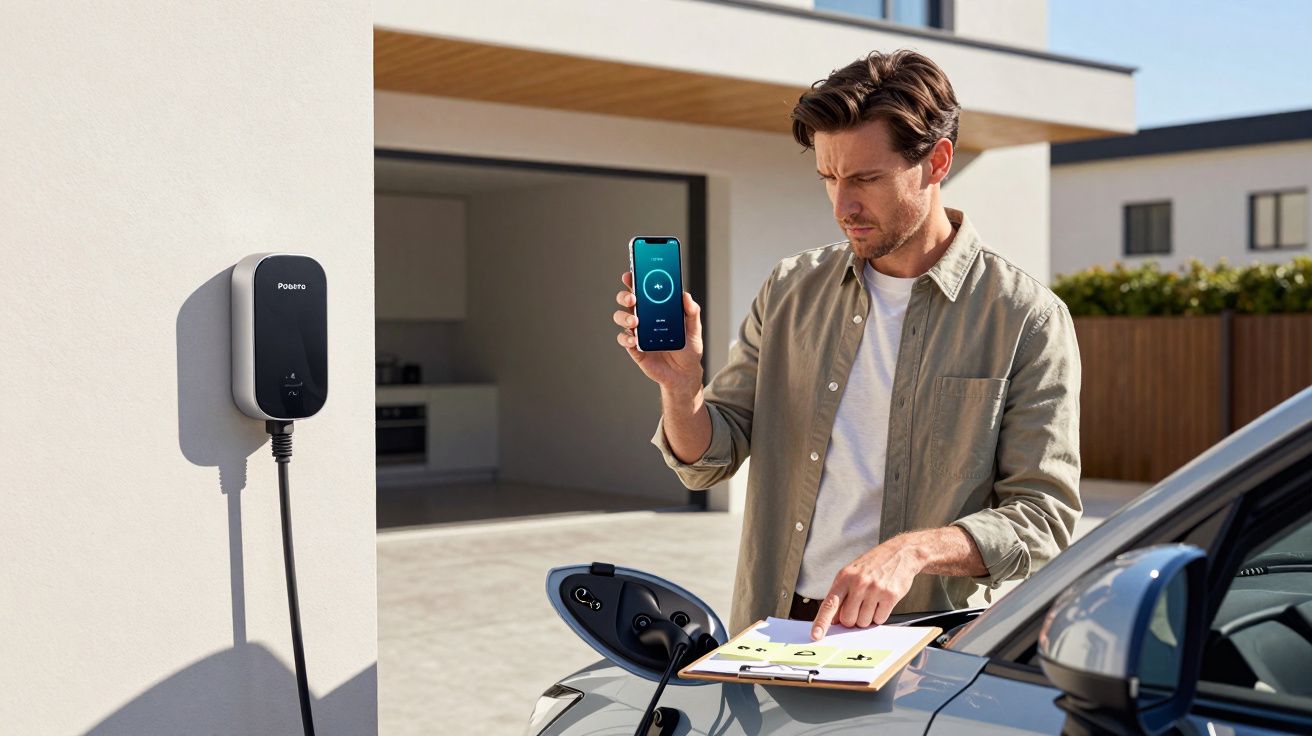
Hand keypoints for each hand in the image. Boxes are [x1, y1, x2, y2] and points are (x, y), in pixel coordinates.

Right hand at [613, 271, 704, 392]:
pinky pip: (624, 340)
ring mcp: (637, 332)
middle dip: (625, 296)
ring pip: (621, 318)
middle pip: (626, 301)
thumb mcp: (694, 330)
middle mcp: (643, 318)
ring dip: (624, 316)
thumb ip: (692, 313)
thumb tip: (686, 296)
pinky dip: (626, 337)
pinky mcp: (635, 349)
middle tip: (633, 298)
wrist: (685, 374)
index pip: (642, 290)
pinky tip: (634, 338)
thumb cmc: (688, 349)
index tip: (631, 274)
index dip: (633, 281)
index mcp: (656, 309)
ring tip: (636, 321)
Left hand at [810, 536, 923, 639]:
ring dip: (867, 618)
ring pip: (863, 622)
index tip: (815, 635)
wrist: (900, 553)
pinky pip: (880, 619)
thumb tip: (833, 620)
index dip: (821, 622)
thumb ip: (840, 595)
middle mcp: (858, 583)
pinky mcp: (890, 595)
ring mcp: (874, 589)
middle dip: (852, 619)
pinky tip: (881, 602)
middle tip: (859, 607)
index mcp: (844, 577)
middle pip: (847, 619)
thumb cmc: (873, 565)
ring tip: (872, 601)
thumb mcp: (851, 574)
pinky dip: (879, 615)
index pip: (829, 604)